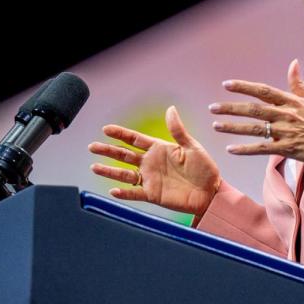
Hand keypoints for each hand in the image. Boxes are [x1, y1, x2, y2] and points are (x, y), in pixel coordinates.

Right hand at [88, 106, 220, 215]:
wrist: (211, 192)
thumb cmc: (204, 168)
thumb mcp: (192, 146)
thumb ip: (178, 130)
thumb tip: (170, 109)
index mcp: (159, 149)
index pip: (135, 139)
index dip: (120, 134)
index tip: (106, 129)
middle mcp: (150, 163)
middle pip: (124, 155)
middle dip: (108, 150)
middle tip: (92, 147)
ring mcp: (150, 179)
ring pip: (124, 174)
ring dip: (109, 170)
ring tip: (94, 166)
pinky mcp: (153, 194)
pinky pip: (135, 193)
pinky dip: (124, 193)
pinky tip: (112, 190)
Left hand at [209, 59, 303, 166]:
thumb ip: (298, 83)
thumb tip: (292, 64)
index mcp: (291, 101)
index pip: (263, 90)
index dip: (244, 87)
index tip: (226, 84)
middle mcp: (286, 115)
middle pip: (253, 109)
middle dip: (230, 108)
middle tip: (212, 108)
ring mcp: (286, 132)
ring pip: (254, 129)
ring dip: (232, 127)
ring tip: (216, 125)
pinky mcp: (287, 149)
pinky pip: (261, 149)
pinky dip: (245, 149)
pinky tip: (230, 149)